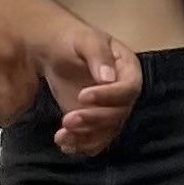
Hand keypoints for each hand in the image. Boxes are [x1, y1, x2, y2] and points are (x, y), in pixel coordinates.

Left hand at [28, 16, 141, 156]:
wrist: (55, 53)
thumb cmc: (72, 41)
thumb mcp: (85, 40)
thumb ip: (98, 56)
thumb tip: (108, 78)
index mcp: (128, 69)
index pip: (128, 89)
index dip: (109, 96)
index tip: (83, 95)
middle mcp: (123, 93)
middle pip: (118, 114)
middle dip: (94, 120)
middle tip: (68, 119)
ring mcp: (109, 110)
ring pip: (107, 132)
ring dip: (86, 137)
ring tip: (61, 136)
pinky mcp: (95, 123)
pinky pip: (95, 140)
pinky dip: (81, 145)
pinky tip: (64, 143)